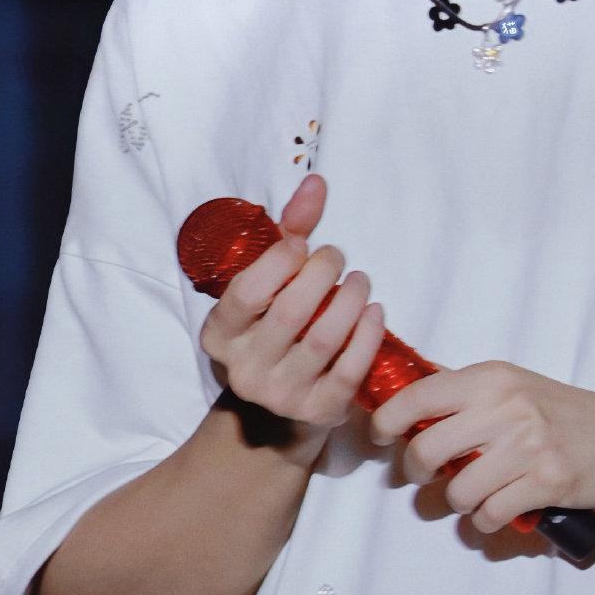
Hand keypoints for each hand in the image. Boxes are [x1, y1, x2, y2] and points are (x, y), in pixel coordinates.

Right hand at [199, 175, 384, 459]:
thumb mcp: (270, 281)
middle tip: (337, 257)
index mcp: (220, 334)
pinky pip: (349, 371)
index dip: (279, 261)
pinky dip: (368, 336)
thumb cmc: (275, 326)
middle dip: (322, 274)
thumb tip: (316, 182)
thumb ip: (288, 231)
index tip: (302, 244)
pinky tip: (375, 311)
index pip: (247, 293)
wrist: (279, 409)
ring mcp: (280, 396)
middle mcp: (244, 369)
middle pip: (290, 313)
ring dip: (350, 301)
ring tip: (360, 279)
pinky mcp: (318, 412)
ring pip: (322, 341)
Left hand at [370, 361, 594, 533]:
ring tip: (475, 495)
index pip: (417, 395)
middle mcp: (506, 406)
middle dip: (417, 471)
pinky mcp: (547, 482)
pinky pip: (490, 515)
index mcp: (492, 377)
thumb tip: (407, 393)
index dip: (386, 420)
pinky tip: (497, 512)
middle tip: (429, 475)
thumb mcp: (514, 384)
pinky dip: (486, 522)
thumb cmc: (565, 411)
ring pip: (457, 490)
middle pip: (426, 449)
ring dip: (459, 502)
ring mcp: (528, 445)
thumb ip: (466, 391)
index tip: (380, 436)